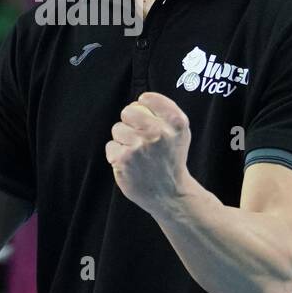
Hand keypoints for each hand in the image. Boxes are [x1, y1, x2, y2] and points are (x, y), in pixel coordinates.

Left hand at [105, 92, 195, 217]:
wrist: (170, 193)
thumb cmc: (172, 159)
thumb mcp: (181, 132)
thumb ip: (166, 112)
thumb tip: (142, 99)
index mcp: (175, 122)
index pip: (147, 98)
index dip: (143, 106)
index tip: (147, 117)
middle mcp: (158, 133)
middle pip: (128, 111)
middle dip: (130, 122)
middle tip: (140, 138)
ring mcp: (140, 146)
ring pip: (117, 129)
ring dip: (123, 140)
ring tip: (137, 154)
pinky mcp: (124, 159)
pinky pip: (111, 146)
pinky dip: (117, 155)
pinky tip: (130, 164)